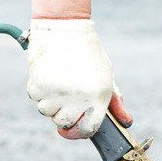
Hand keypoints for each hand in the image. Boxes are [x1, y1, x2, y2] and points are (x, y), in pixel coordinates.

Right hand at [26, 18, 131, 138]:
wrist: (65, 29)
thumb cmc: (90, 55)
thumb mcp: (107, 77)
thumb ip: (116, 102)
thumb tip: (126, 122)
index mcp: (99, 97)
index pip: (87, 129)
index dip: (79, 132)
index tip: (74, 128)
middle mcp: (79, 98)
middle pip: (63, 124)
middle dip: (62, 116)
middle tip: (64, 101)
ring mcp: (58, 92)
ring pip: (46, 112)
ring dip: (49, 102)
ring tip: (57, 85)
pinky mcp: (40, 83)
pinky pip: (35, 97)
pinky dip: (38, 90)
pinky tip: (46, 76)